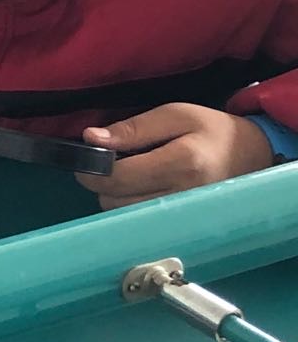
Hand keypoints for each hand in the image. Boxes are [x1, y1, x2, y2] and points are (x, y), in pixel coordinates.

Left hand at [77, 104, 272, 209]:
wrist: (253, 155)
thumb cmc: (211, 131)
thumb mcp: (174, 115)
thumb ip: (131, 128)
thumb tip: (90, 138)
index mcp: (182, 163)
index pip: (118, 177)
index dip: (92, 169)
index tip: (88, 157)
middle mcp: (183, 195)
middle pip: (115, 201)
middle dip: (102, 182)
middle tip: (110, 163)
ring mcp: (185, 216)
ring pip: (124, 216)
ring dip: (115, 196)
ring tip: (131, 175)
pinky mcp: (184, 227)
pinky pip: (140, 223)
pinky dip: (131, 207)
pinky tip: (141, 190)